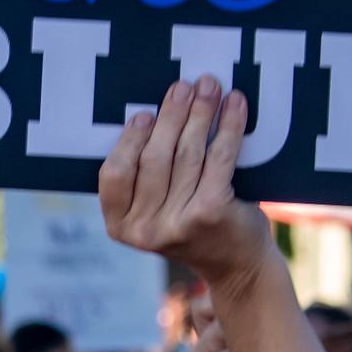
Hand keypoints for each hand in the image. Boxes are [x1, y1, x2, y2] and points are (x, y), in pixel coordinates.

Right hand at [99, 77, 272, 287]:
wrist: (238, 265)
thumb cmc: (195, 224)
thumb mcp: (158, 209)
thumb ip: (145, 178)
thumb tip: (152, 114)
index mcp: (121, 226)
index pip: (114, 175)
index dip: (128, 140)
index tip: (145, 114)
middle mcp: (144, 229)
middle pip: (154, 157)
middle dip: (170, 115)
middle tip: (183, 87)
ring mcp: (177, 223)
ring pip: (187, 152)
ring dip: (200, 112)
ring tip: (209, 87)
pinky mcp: (210, 212)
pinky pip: (218, 157)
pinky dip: (228, 125)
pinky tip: (234, 104)